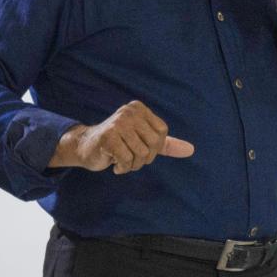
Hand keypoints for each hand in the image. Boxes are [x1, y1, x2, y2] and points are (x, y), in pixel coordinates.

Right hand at [50, 101, 194, 174]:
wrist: (85, 147)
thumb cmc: (118, 144)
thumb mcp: (144, 141)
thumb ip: (167, 144)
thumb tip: (191, 150)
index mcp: (140, 109)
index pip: (162, 133)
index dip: (155, 148)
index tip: (141, 149)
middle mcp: (129, 112)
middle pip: (153, 144)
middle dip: (144, 159)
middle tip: (131, 158)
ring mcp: (118, 123)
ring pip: (141, 154)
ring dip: (133, 165)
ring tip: (122, 160)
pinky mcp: (107, 137)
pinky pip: (127, 159)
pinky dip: (123, 168)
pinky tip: (114, 164)